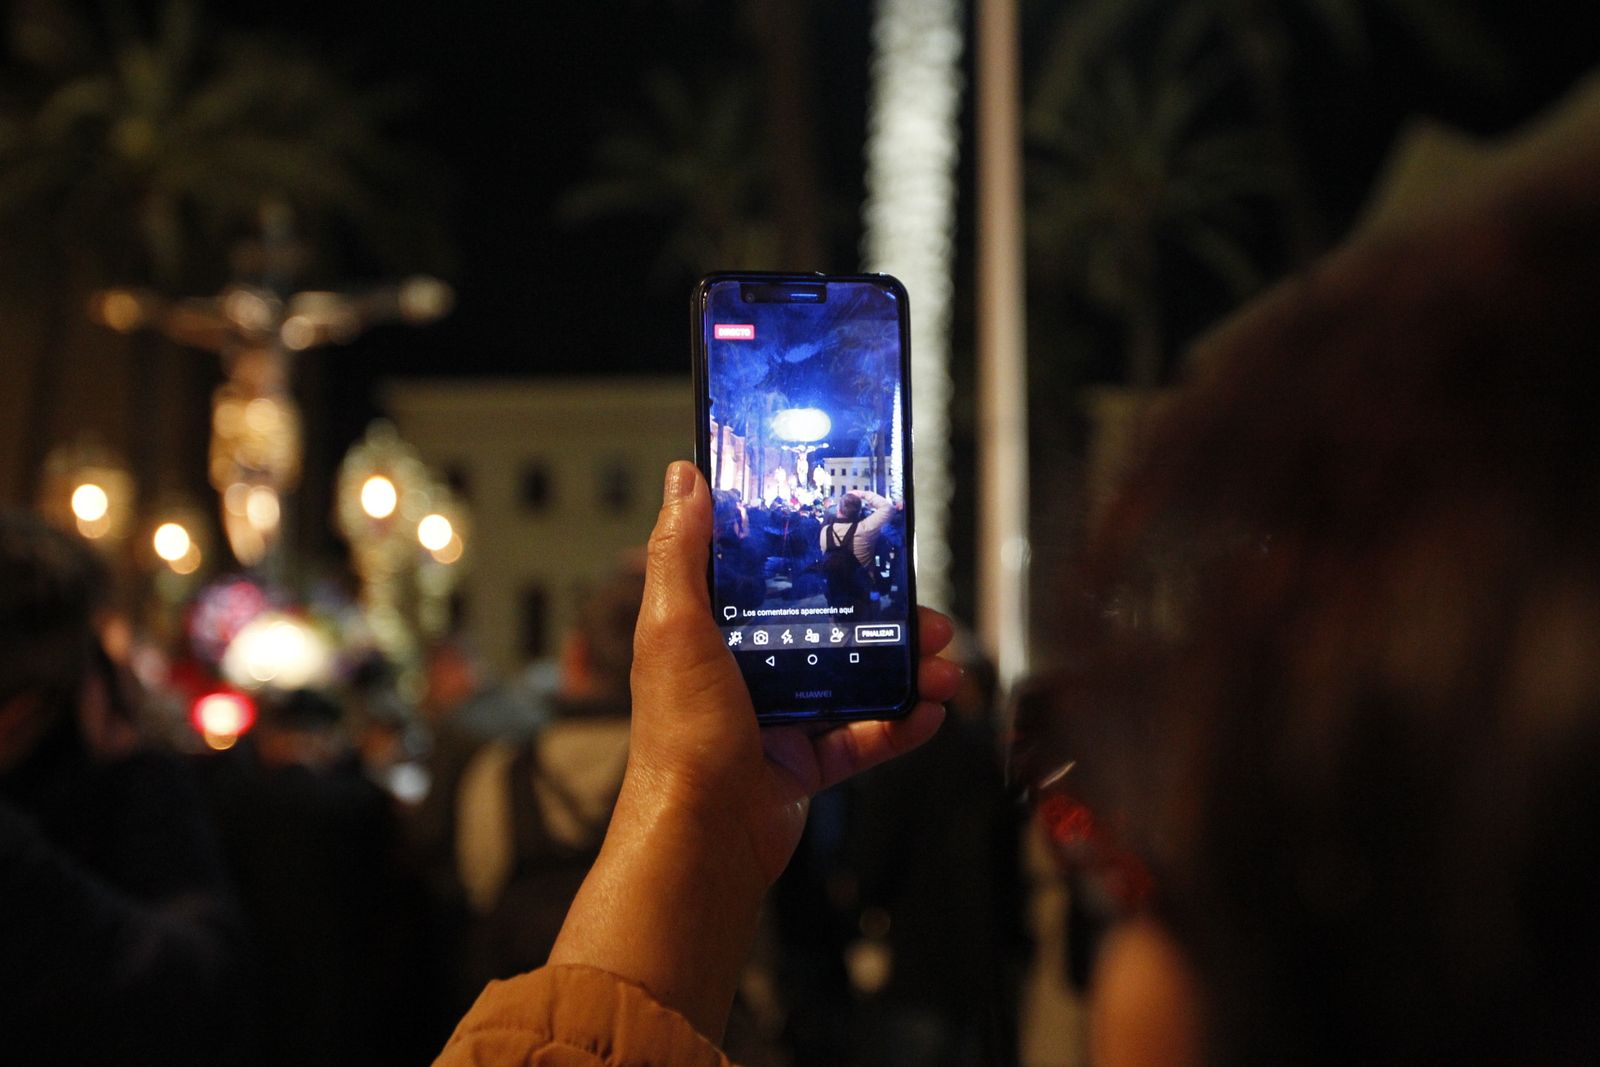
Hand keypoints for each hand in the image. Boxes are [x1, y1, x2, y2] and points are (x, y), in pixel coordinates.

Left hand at [628, 461, 959, 882]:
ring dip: (904, 671)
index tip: (859, 539)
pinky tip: (928, 713)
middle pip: (827, 629)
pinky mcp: (803, 764)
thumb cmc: (680, 739)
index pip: (768, 578)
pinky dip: (899, 726)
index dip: (814, 557)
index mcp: (712, 633)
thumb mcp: (674, 627)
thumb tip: (683, 480)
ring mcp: (776, 719)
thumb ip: (680, 552)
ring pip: (854, 682)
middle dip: (882, 620)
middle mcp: (744, 672)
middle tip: (922, 614)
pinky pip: (862, 738)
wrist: (703, 839)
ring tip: (942, 667)